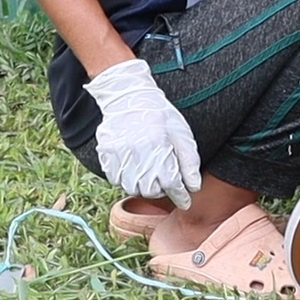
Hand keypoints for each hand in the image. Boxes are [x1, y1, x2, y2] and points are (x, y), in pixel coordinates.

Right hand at [84, 58, 201, 207]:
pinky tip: (134, 168)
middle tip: (166, 181)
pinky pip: (115, 179)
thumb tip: (194, 187)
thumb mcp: (182, 133)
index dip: (180, 195)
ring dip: (143, 186)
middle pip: (150, 190)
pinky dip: (126, 179)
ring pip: (131, 188)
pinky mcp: (105, 154)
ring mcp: (118, 153)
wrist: (128, 97)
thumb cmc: (160, 115)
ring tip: (150, 173)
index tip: (185, 202)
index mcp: (158, 145)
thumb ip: (189, 161)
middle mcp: (136, 151)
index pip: (171, 182)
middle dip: (161, 190)